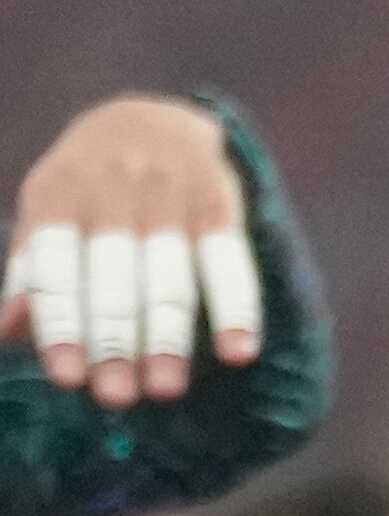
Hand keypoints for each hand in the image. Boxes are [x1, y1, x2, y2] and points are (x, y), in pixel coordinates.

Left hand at [7, 96, 262, 408]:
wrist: (154, 118)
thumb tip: (8, 332)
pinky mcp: (221, 195)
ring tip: (166, 389)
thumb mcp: (50, 216)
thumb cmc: (88, 191)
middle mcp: (112, 184)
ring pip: (169, 273)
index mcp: (59, 191)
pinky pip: (229, 258)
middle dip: (115, 339)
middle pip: (113, 274)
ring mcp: (170, 187)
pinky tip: (238, 352)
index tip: (69, 379)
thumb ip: (33, 274)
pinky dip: (236, 307)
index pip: (56, 268)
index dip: (63, 324)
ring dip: (168, 334)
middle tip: (116, 397)